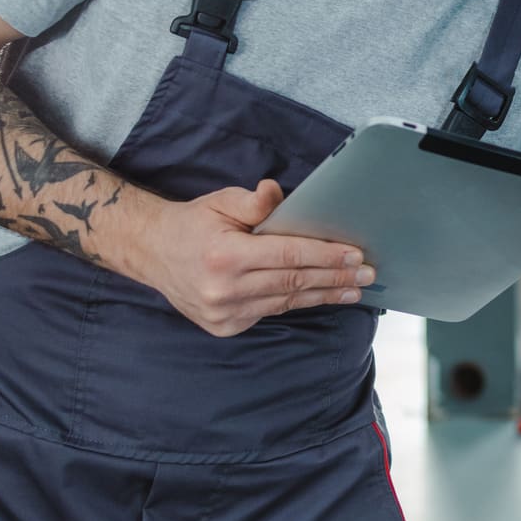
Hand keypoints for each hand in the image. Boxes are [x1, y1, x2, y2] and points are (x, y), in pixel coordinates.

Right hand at [129, 180, 374, 336]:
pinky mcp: (225, 327)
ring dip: (324, 295)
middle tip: (368, 274)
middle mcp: (224, 290)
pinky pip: (270, 312)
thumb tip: (279, 193)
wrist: (152, 253)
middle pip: (294, 283)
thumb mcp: (220, 201)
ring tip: (354, 289)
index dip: (325, 256)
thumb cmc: (193, 223)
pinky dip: (298, 303)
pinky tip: (321, 296)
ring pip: (286, 302)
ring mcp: (223, 313)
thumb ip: (253, 202)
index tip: (356, 255)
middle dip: (335, 278)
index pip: (288, 256)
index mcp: (224, 256)